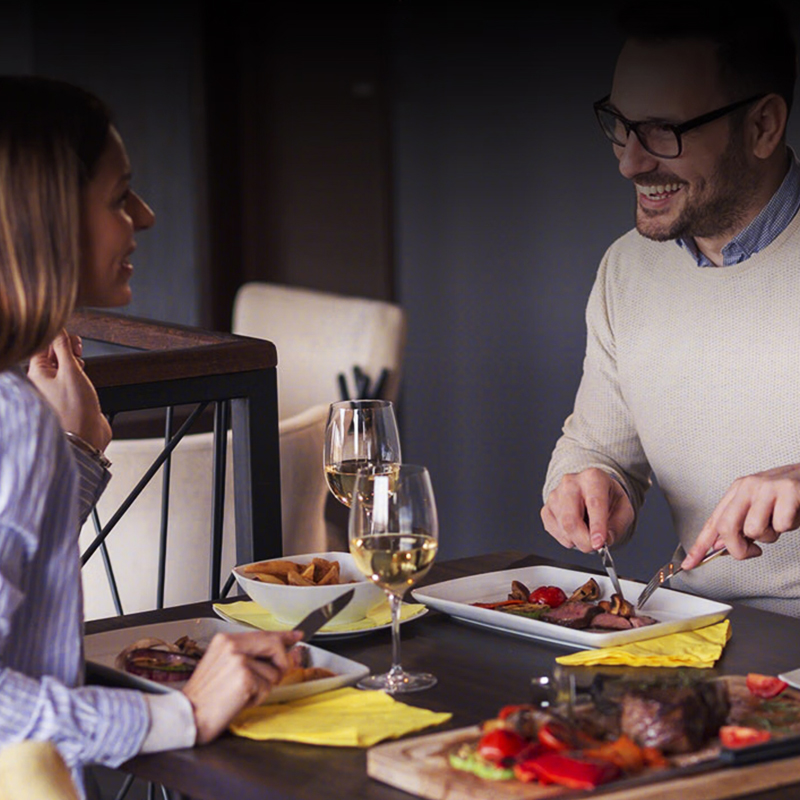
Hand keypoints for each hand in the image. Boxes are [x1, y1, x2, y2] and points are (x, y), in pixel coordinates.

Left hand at [27, 329, 111, 451]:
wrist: (86, 437)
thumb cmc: (75, 411)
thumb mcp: (71, 372)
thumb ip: (64, 348)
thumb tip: (58, 330)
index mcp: (37, 374)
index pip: (42, 346)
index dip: (57, 337)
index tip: (70, 336)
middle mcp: (44, 382)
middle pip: (52, 355)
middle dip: (66, 349)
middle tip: (77, 350)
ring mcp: (56, 390)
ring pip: (62, 367)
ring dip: (73, 361)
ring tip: (81, 365)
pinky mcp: (69, 397)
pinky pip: (71, 379)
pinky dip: (78, 374)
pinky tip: (84, 377)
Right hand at [182, 630, 301, 744]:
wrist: (188, 716)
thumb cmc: (206, 696)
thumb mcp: (227, 668)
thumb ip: (255, 657)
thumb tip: (287, 654)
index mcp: (225, 640)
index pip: (263, 633)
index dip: (284, 635)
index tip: (297, 635)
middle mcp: (232, 645)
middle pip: (275, 646)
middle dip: (280, 664)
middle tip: (271, 677)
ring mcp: (239, 660)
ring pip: (273, 672)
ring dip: (262, 688)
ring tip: (239, 694)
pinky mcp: (245, 678)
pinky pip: (266, 688)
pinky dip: (256, 699)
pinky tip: (238, 701)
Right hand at [541, 468, 633, 552]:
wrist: (591, 492)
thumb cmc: (608, 499)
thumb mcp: (624, 509)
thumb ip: (618, 526)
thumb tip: (606, 540)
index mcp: (593, 478)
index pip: (594, 503)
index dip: (597, 526)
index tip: (599, 543)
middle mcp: (571, 483)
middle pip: (571, 519)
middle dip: (584, 540)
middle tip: (594, 546)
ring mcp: (555, 495)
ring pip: (562, 528)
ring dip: (576, 540)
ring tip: (587, 533)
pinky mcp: (546, 508)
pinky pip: (553, 531)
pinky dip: (566, 538)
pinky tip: (575, 531)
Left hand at [682, 464, 799, 568]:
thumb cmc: (790, 496)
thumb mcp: (760, 507)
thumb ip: (740, 524)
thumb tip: (720, 546)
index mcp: (738, 490)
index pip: (713, 521)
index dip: (700, 545)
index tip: (690, 563)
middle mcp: (748, 486)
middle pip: (726, 527)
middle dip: (738, 548)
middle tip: (753, 551)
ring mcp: (767, 487)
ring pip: (754, 530)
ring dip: (771, 536)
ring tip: (781, 522)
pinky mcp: (789, 491)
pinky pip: (781, 525)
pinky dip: (790, 526)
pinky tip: (795, 514)